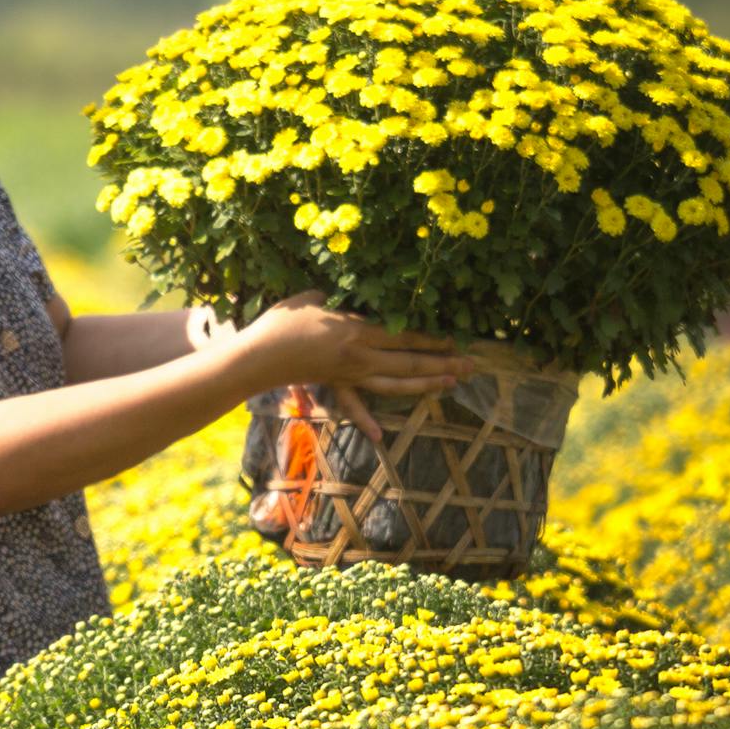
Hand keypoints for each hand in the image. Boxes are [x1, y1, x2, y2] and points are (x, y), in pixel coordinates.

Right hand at [228, 290, 477, 400]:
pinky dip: (367, 422)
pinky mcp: (334, 385)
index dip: (433, 341)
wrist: (258, 356)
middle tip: (471, 367)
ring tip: (449, 386)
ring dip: (424, 387)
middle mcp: (361, 358)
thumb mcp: (315, 296)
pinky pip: (354, 405)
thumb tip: (353, 291)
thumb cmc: (284, 321)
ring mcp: (349, 376)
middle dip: (443, 365)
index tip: (456, 342)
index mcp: (359, 332)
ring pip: (394, 385)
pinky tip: (381, 437)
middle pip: (410, 364)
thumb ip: (340, 296)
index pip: (406, 338)